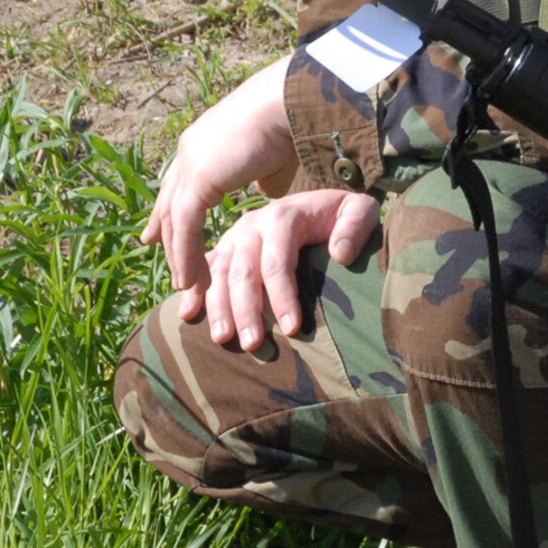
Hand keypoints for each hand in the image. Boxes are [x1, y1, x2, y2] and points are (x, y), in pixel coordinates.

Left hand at [141, 55, 296, 313]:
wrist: (288, 104)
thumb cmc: (290, 123)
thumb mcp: (271, 158)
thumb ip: (261, 177)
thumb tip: (263, 192)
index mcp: (203, 141)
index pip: (179, 181)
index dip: (170, 205)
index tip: (160, 226)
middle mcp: (189, 151)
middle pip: (168, 200)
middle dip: (161, 228)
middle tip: (151, 247)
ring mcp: (189, 165)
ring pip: (174, 220)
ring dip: (179, 255)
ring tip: (187, 284)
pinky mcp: (197, 181)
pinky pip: (185, 228)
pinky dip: (187, 256)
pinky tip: (192, 279)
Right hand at [198, 189, 380, 349]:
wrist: (322, 203)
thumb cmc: (342, 214)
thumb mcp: (360, 210)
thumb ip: (356, 226)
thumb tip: (339, 253)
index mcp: (284, 215)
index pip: (278, 262)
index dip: (283, 296)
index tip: (293, 329)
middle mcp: (254, 224)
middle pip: (243, 272)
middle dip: (247, 310)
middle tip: (252, 345)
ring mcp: (235, 236)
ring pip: (218, 273)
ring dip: (217, 307)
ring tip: (222, 339)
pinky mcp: (226, 247)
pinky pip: (204, 269)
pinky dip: (194, 292)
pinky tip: (187, 316)